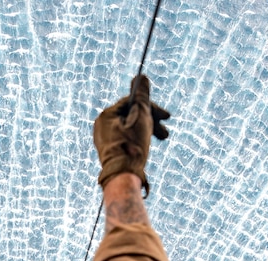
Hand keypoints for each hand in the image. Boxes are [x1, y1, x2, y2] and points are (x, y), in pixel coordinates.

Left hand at [92, 74, 170, 192]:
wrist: (122, 177)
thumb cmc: (132, 146)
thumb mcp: (141, 118)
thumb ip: (142, 97)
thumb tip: (141, 77)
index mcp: (106, 115)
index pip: (132, 103)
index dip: (151, 108)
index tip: (166, 117)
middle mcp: (101, 126)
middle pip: (131, 116)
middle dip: (151, 122)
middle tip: (166, 134)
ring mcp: (103, 139)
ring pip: (130, 129)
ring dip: (147, 132)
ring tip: (161, 141)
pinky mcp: (108, 151)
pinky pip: (125, 139)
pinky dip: (138, 140)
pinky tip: (146, 148)